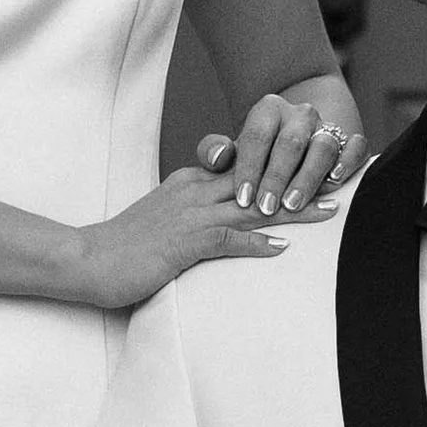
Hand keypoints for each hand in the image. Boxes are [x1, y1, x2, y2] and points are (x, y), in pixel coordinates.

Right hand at [68, 166, 334, 309]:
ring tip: (328, 210)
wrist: (88, 259)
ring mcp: (189, 216)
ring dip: (293, 208)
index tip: (314, 166)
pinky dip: (256, 243)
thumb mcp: (163, 224)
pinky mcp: (183, 244)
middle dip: (300, 178)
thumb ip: (193, 218)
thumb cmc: (123, 249)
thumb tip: (222, 226)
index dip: (282, 167)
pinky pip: (227, 239)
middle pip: (258, 180)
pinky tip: (282, 248)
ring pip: (252, 206)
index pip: (245, 169)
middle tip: (338, 178)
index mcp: (189, 183)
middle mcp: (193, 192)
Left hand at [196, 94, 369, 216]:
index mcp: (269, 110)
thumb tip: (217, 156)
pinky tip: (335, 181)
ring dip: (308, 177)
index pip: (258, 136)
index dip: (250, 168)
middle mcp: (300, 115)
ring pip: (323, 147)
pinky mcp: (349, 142)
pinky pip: (356, 147)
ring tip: (293, 203)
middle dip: (277, 178)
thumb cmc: (256, 154)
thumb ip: (213, 151)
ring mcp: (327, 127)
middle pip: (290, 143)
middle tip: (266, 207)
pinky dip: (349, 161)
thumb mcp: (232, 150)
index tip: (243, 198)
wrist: (291, 141)